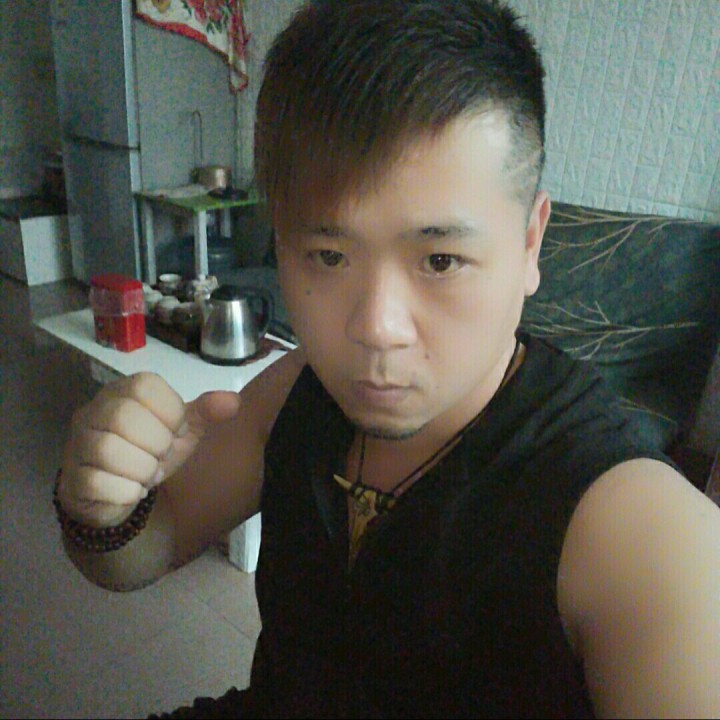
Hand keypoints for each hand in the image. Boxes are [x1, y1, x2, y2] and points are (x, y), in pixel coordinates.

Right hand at [59, 373, 240, 527]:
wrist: (120, 493)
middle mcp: (94, 411)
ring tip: (149, 475)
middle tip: (161, 457)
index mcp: (123, 391)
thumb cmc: (151, 452)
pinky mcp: (72, 478)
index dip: (170, 413)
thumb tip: (232, 402)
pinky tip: (134, 491)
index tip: (175, 431)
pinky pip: (97, 482)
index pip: (145, 386)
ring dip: (142, 469)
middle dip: (155, 443)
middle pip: (123, 417)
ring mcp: (78, 444)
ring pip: (107, 450)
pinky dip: (127, 492)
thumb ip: (206, 413)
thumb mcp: (183, 431)